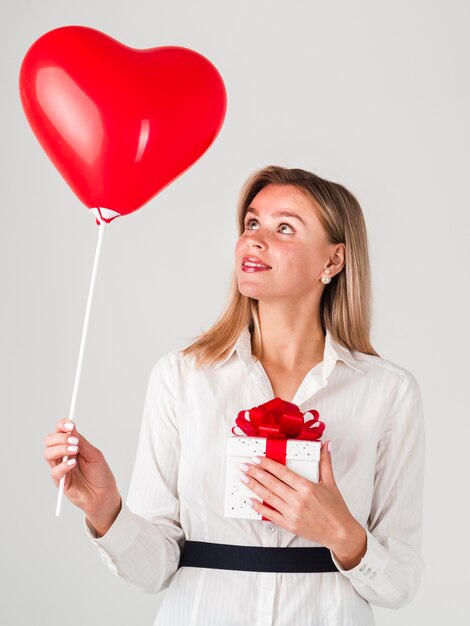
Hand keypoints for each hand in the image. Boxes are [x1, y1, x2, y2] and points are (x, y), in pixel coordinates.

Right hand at [44, 418, 121, 533]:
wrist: (104, 495)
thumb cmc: (101, 475)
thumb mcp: (95, 455)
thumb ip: (82, 443)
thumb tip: (72, 429)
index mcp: (73, 446)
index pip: (61, 431)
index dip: (62, 425)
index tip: (70, 424)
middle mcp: (64, 455)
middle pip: (50, 441)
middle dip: (60, 438)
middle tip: (74, 441)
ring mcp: (60, 467)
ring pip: (48, 454)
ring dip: (60, 449)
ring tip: (75, 451)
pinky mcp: (60, 481)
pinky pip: (55, 471)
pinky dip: (63, 465)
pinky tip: (73, 464)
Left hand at [239, 440, 366, 569]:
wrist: (341, 533)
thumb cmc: (336, 508)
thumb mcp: (331, 483)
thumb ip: (325, 462)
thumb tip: (326, 444)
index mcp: (307, 487)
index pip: (282, 472)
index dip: (267, 464)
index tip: (256, 458)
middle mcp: (298, 500)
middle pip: (272, 483)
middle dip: (255, 473)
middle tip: (244, 465)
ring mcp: (292, 514)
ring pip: (268, 497)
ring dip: (253, 486)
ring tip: (243, 478)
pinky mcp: (290, 525)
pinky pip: (270, 515)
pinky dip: (259, 507)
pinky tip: (250, 500)